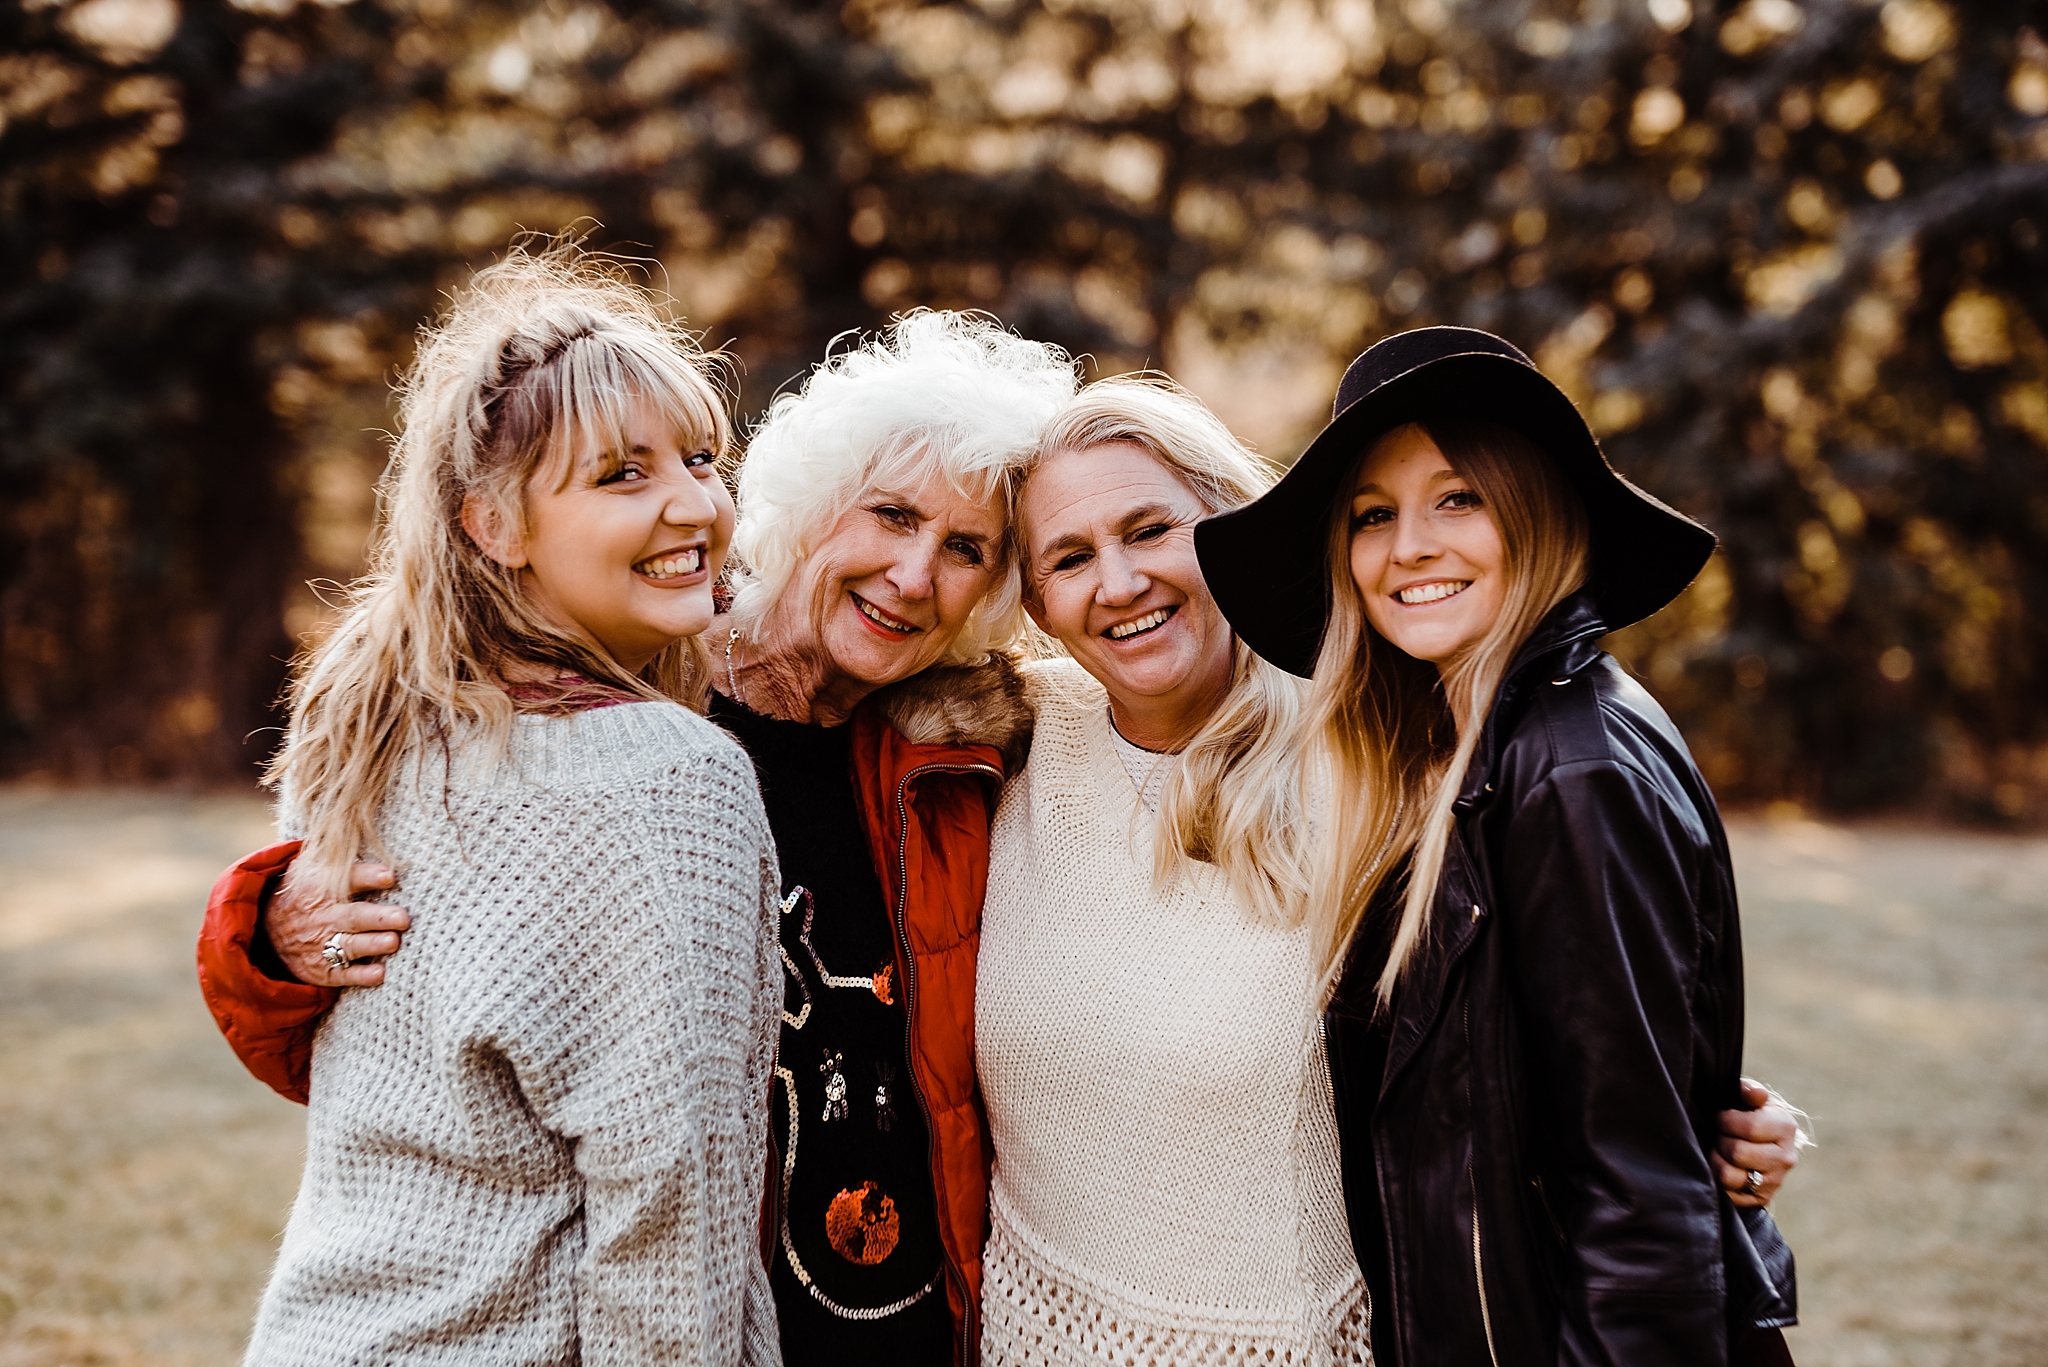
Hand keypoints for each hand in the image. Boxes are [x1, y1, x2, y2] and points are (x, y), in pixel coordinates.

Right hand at [262, 862, 410, 987]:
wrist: (265, 931)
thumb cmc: (303, 891)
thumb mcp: (308, 867)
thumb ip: (334, 852)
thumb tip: (357, 825)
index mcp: (320, 886)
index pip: (347, 879)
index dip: (368, 877)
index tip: (390, 876)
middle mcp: (322, 916)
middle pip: (353, 916)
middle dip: (378, 917)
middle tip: (403, 918)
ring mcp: (321, 944)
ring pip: (350, 945)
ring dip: (372, 944)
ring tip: (394, 942)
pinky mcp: (322, 970)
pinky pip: (342, 975)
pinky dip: (360, 976)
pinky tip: (380, 974)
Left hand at [1714, 1077, 1803, 1207]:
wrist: (1757, 1144)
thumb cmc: (1747, 1114)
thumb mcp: (1749, 1097)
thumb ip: (1749, 1091)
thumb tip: (1755, 1094)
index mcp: (1785, 1127)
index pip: (1751, 1127)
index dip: (1726, 1120)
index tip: (1721, 1117)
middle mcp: (1785, 1157)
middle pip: (1737, 1153)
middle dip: (1720, 1140)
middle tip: (1719, 1135)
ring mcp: (1775, 1180)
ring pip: (1730, 1176)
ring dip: (1716, 1161)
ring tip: (1718, 1151)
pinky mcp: (1762, 1198)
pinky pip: (1729, 1195)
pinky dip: (1719, 1182)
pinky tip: (1722, 1167)